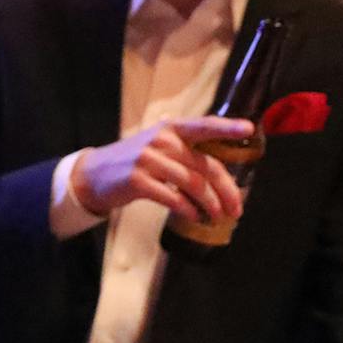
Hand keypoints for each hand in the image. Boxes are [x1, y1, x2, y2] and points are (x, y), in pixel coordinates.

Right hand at [71, 116, 252, 223]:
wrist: (93, 174)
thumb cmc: (134, 162)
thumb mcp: (158, 146)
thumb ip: (186, 152)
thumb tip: (221, 176)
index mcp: (171, 128)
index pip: (204, 126)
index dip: (227, 127)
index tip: (249, 128)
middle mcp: (162, 140)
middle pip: (204, 165)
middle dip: (226, 190)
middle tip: (236, 209)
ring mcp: (148, 159)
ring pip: (192, 183)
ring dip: (209, 204)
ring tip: (217, 217)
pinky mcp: (138, 180)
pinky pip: (172, 197)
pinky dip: (187, 209)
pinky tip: (195, 216)